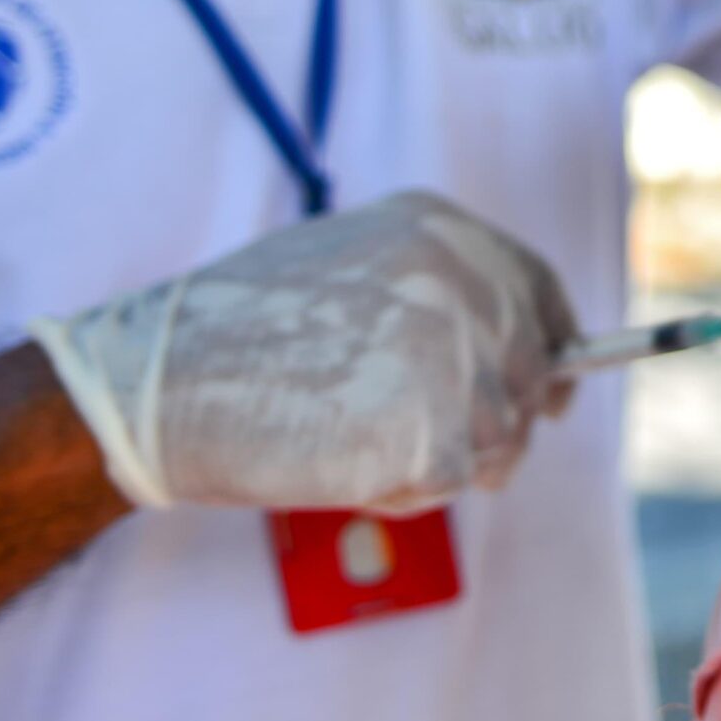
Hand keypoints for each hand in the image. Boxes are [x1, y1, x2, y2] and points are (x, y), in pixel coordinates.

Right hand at [28, 190, 578, 512]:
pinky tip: (345, 462)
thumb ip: (433, 292)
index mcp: (441, 229)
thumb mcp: (351, 267)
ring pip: (500, 436)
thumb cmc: (237, 333)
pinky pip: (452, 481)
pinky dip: (408, 490)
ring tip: (353, 437)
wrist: (162, 380)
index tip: (558, 388)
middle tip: (430, 443)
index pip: (536, 288)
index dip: (554, 343)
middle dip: (497, 418)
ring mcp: (456, 354)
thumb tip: (515, 348)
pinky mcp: (438, 433)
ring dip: (443, 459)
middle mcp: (464, 279)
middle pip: (530, 371)